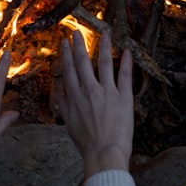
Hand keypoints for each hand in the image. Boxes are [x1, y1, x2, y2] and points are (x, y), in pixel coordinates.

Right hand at [56, 30, 133, 178]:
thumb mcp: (70, 125)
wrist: (104, 153)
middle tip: (77, 32)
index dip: (66, 54)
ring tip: (104, 33)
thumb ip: (64, 108)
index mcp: (75, 97)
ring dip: (104, 46)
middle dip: (79, 45)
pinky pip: (125, 75)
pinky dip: (127, 62)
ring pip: (104, 63)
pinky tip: (127, 51)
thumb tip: (58, 95)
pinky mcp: (123, 97)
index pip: (69, 70)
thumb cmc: (87, 143)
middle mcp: (89, 90)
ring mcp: (107, 91)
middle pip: (83, 62)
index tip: (65, 42)